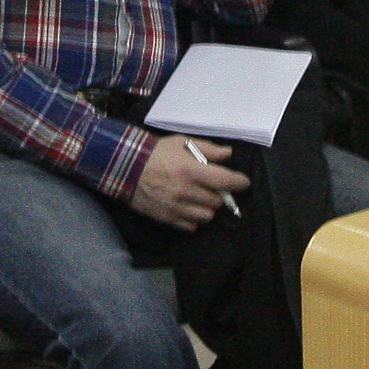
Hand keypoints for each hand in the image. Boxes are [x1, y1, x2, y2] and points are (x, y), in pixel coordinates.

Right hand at [130, 135, 245, 229]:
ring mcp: (176, 208)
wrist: (125, 167)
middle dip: (219, 194)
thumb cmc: (157, 152)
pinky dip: (194, 219)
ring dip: (208, 208)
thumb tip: (228, 154)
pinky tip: (189, 208)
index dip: (239, 182)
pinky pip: (191, 226)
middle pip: (217, 201)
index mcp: (191, 170)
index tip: (243, 182)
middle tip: (213, 187)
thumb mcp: (181, 142)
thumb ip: (207, 149)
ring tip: (201, 198)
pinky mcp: (167, 218)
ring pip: (207, 217)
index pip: (224, 181)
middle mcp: (186, 191)